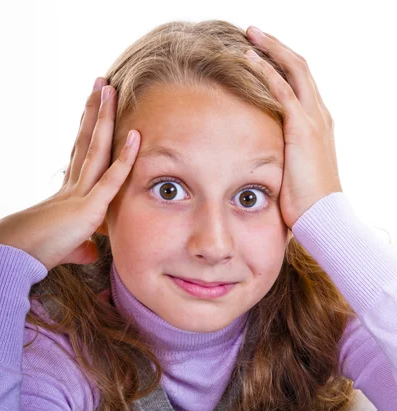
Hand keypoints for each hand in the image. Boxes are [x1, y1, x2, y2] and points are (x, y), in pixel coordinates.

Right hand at [0, 78, 140, 270]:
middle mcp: (74, 185)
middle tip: (103, 84)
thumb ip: (82, 246)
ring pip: (97, 148)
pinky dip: (125, 159)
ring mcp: (81, 192)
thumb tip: (92, 251)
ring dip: (104, 118)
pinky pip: (111, 179)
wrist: (20, 255)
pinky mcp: (89, 207)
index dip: (89, 132)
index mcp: (70, 192)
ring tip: (109, 88)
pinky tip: (136, 137)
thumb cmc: (40, 251)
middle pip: (87, 141)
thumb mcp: (69, 247)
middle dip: (96, 111)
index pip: (82, 155)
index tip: (94, 110)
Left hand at [245, 26, 342, 229]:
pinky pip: (283, 90)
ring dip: (270, 50)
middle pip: (299, 68)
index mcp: (318, 125)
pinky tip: (248, 59)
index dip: (282, 65)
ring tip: (249, 35)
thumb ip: (282, 157)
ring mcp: (313, 120)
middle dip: (276, 47)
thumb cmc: (306, 203)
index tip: (260, 54)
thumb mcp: (294, 173)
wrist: (322, 217)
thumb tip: (260, 162)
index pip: (301, 84)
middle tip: (253, 33)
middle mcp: (319, 116)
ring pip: (293, 70)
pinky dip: (266, 71)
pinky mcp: (302, 129)